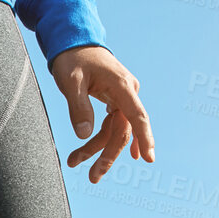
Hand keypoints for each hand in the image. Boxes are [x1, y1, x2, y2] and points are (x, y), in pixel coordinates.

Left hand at [50, 45, 153, 183]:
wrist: (74, 40)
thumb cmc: (72, 58)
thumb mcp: (70, 82)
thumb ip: (78, 107)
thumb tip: (83, 134)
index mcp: (120, 85)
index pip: (136, 116)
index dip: (144, 138)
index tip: (148, 158)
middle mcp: (126, 91)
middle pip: (123, 130)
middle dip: (108, 155)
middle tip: (93, 178)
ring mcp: (122, 95)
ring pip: (115, 129)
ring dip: (97, 148)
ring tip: (73, 163)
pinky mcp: (114, 98)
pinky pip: (113, 123)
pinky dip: (105, 139)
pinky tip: (105, 157)